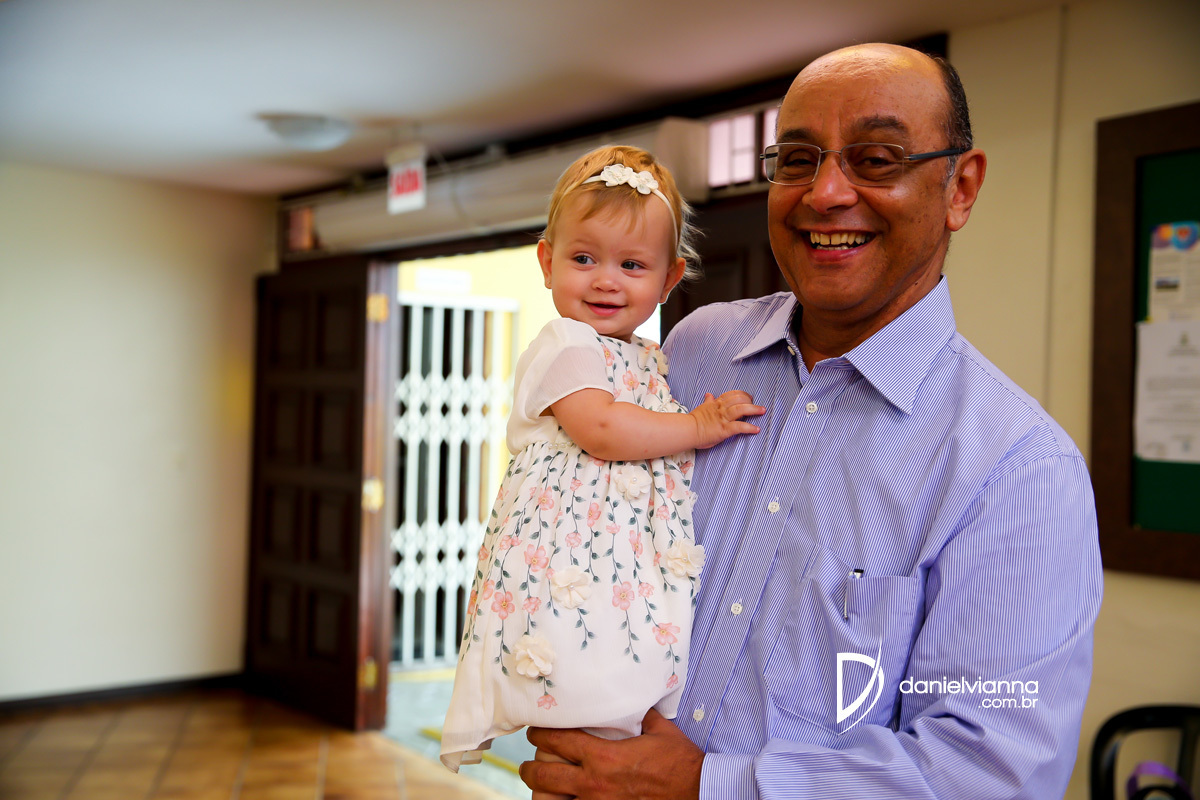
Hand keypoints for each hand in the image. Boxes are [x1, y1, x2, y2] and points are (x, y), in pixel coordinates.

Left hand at [519, 708, 703, 799]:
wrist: (697, 792)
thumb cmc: (679, 762)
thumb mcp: (660, 730)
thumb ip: (643, 715)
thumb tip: (638, 700)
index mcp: (604, 756)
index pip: (558, 742)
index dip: (541, 734)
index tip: (535, 731)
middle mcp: (594, 783)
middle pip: (544, 775)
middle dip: (529, 768)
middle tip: (527, 763)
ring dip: (542, 794)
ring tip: (538, 789)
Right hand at [689, 390, 763, 449]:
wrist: (686, 430)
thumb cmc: (692, 422)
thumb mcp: (701, 408)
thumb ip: (708, 402)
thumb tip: (709, 394)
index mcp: (715, 404)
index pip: (730, 395)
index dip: (741, 394)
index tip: (748, 396)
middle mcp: (720, 409)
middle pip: (738, 399)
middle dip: (750, 400)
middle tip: (757, 404)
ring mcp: (723, 419)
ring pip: (741, 409)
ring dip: (753, 409)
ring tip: (762, 411)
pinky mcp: (724, 429)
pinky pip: (739, 427)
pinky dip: (749, 428)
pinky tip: (756, 429)